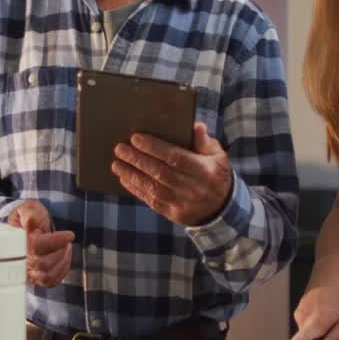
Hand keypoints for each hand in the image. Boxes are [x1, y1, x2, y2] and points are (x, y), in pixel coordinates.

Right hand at [8, 200, 74, 287]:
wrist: (26, 228)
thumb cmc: (27, 217)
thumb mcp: (27, 209)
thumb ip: (28, 213)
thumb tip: (31, 221)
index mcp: (15, 243)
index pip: (36, 247)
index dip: (55, 241)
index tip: (70, 235)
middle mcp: (19, 261)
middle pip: (43, 264)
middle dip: (60, 250)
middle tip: (66, 240)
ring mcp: (26, 272)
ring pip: (47, 276)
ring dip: (63, 260)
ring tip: (66, 247)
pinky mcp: (35, 279)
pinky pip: (51, 282)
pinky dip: (62, 269)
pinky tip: (64, 256)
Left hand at [111, 122, 232, 225]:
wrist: (222, 209)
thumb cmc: (216, 175)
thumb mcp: (217, 156)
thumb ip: (204, 141)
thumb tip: (195, 126)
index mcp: (204, 170)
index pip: (176, 157)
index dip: (155, 148)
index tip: (136, 138)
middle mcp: (193, 188)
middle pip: (160, 172)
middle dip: (137, 159)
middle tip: (120, 148)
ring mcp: (182, 203)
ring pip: (153, 187)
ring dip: (132, 174)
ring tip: (116, 163)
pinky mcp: (173, 214)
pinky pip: (151, 200)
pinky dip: (136, 189)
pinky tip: (124, 179)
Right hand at [289, 267, 338, 339]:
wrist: (334, 267)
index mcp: (314, 323)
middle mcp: (302, 317)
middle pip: (302, 338)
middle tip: (332, 331)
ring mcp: (299, 309)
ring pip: (304, 328)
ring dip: (315, 329)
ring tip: (332, 317)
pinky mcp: (300, 303)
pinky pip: (305, 318)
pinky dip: (314, 319)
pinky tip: (327, 309)